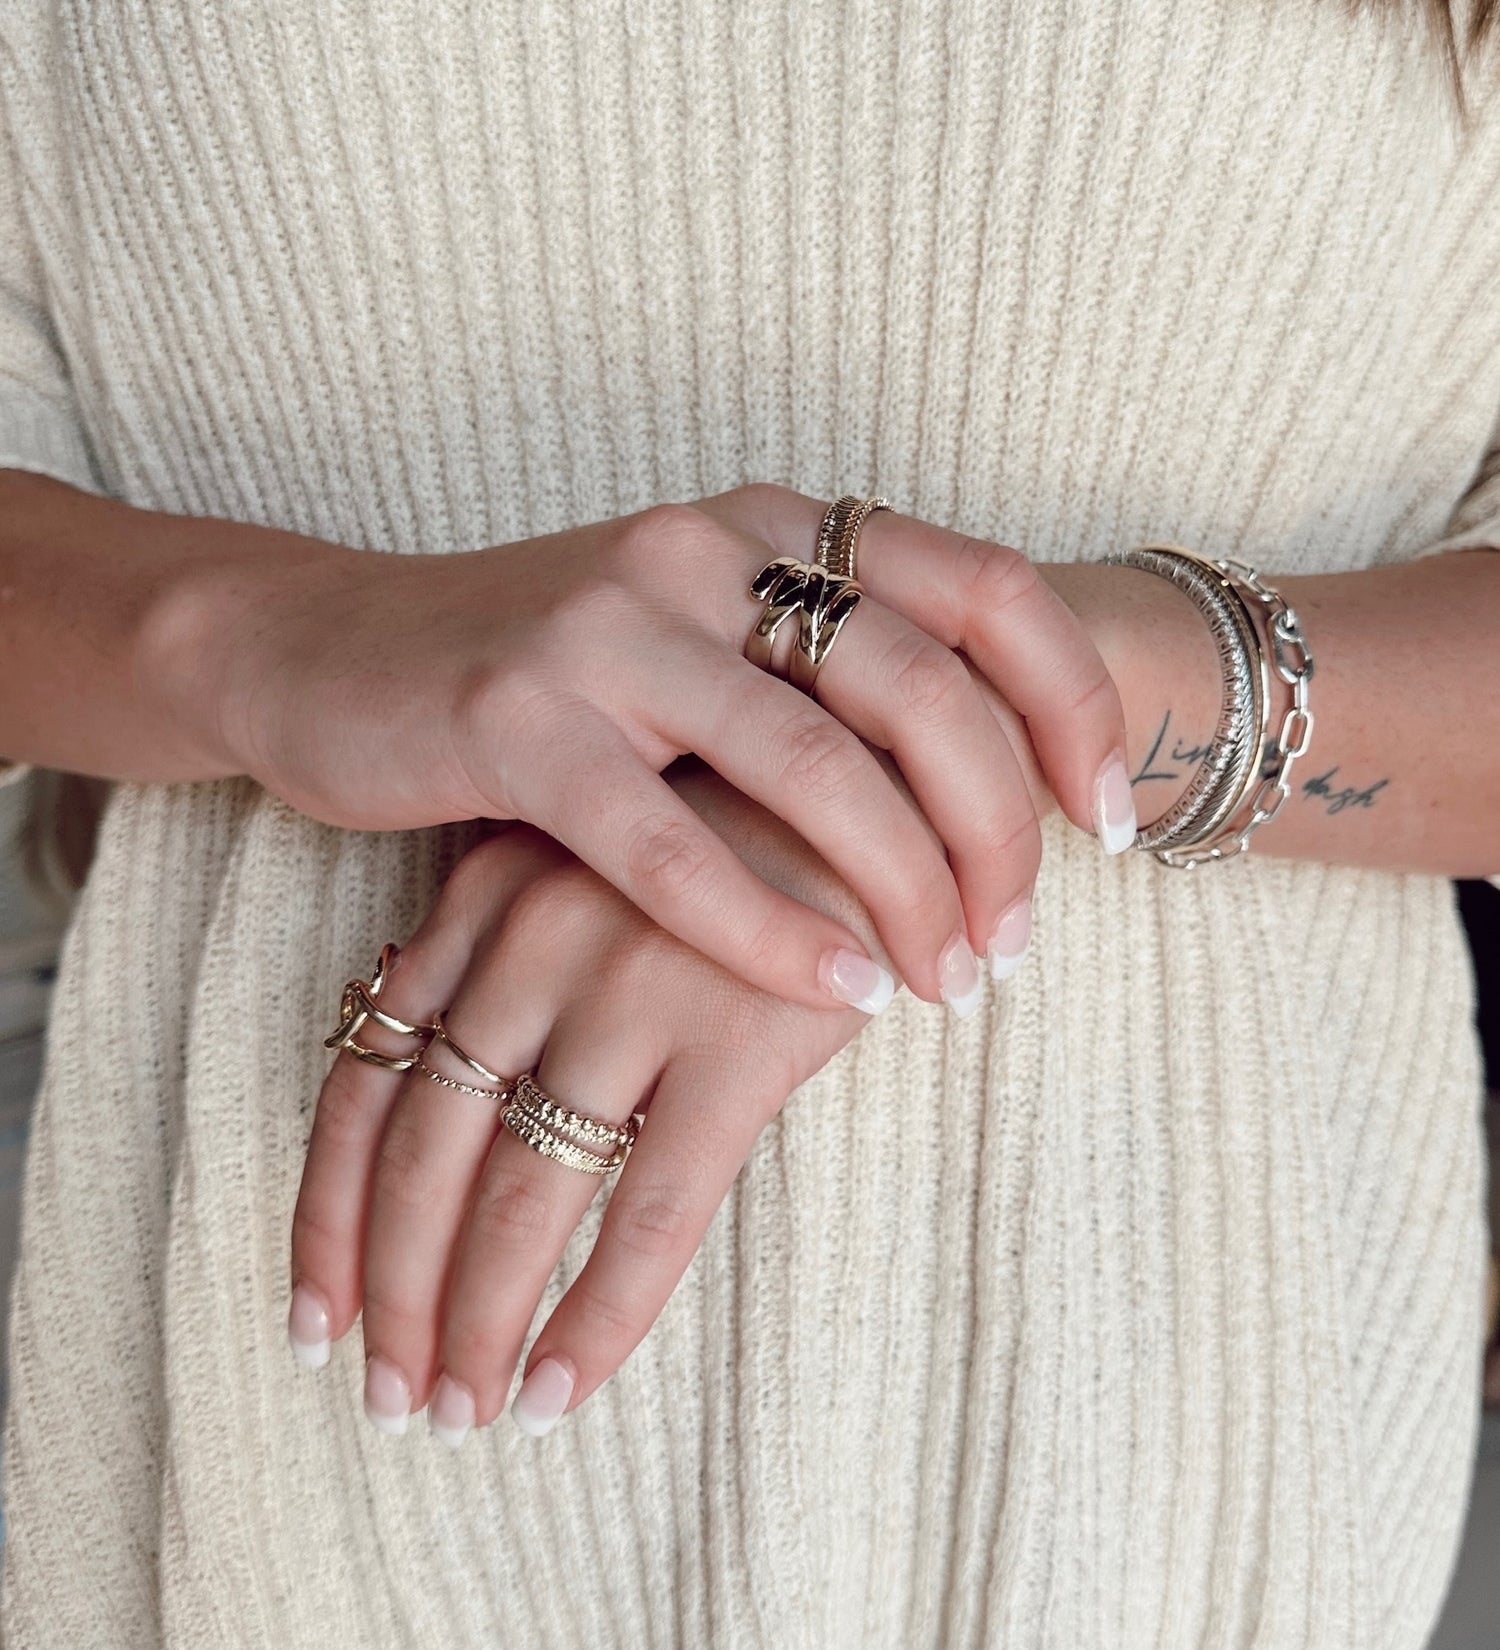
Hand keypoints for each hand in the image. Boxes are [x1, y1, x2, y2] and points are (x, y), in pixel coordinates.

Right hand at [186, 484, 1125, 1008]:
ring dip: (906, 890)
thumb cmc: (546, 679)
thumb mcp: (700, 649)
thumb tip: (989, 796)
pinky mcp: (518, 719)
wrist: (328, 651)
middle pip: (923, 685)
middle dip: (1002, 829)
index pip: (987, 588)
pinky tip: (841, 989)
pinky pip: (675, 845)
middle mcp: (708, 548)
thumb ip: (823, 686)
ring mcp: (610, 627)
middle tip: (1021, 940)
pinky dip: (772, 927)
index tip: (1115, 825)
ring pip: (815, 766)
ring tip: (950, 985)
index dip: (1075, 707)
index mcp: (774, 525)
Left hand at [288, 798, 889, 1441]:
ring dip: (482, 1322)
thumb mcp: (579, 865)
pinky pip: (651, 1211)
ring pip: (525, 1197)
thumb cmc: (720, 840)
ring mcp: (632, 989)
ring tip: (470, 1412)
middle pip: (427, 1156)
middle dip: (400, 1296)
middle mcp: (534, 943)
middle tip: (398, 1400)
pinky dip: (600, 1314)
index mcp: (481, 904)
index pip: (362, 1083)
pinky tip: (564, 1387)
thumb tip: (429, 1090)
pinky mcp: (737, 1039)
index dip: (326, 1218)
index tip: (314, 1322)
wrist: (869, 778)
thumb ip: (501, 952)